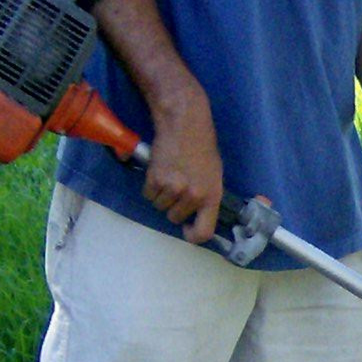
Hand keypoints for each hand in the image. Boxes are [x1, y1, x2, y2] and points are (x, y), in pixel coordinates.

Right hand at [144, 93, 222, 242]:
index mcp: (211, 196)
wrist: (185, 125)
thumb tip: (198, 214)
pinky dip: (150, 186)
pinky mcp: (155, 179)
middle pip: (174, 217)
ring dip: (161, 195)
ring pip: (160, 206)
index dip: (192, 236)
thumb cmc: (202, 147)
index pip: (203, 232)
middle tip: (176, 188)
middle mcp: (193, 196)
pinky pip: (148, 195)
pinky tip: (159, 172)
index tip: (186, 229)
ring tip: (168, 176)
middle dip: (173, 206)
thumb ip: (207, 195)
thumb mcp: (213, 175)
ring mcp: (173, 189)